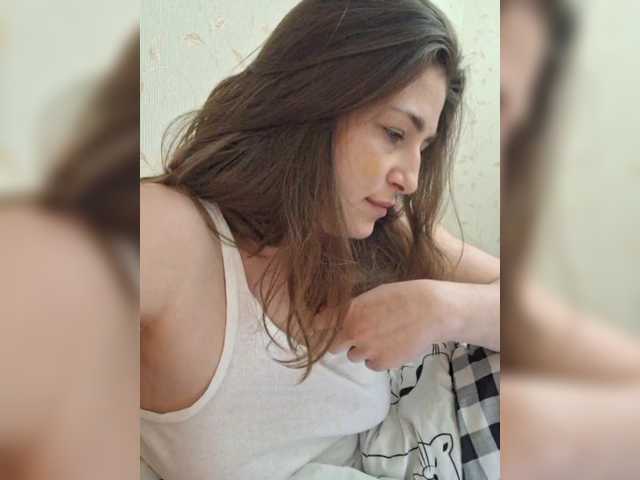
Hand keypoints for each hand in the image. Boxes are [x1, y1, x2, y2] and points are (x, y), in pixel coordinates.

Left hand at [328, 280, 452, 370]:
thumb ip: (352, 307)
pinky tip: (392, 345)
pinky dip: (379, 358)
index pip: (319, 325)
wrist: (432, 311)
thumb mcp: (372, 295)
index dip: (321, 327)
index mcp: (349, 312)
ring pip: (354, 356)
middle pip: (333, 346)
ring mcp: (367, 350)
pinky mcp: (382, 363)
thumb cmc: (403, 296)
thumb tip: (336, 314)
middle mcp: (353, 332)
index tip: (325, 328)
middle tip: (359, 333)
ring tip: (383, 336)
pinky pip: (372, 365)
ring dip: (363, 350)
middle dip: (343, 341)